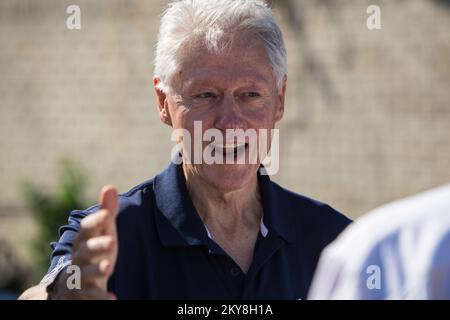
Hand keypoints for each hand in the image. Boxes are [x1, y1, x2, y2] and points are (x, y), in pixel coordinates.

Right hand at [50, 185, 119, 299]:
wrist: (72, 284)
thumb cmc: (93, 252)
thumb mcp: (102, 232)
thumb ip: (106, 212)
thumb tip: (110, 187)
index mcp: (84, 239)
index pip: (87, 228)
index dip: (96, 221)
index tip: (107, 214)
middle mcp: (79, 256)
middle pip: (85, 250)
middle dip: (97, 246)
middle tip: (112, 242)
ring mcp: (79, 275)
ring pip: (86, 273)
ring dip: (97, 270)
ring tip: (109, 267)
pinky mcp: (84, 293)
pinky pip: (91, 296)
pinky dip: (100, 297)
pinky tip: (113, 298)